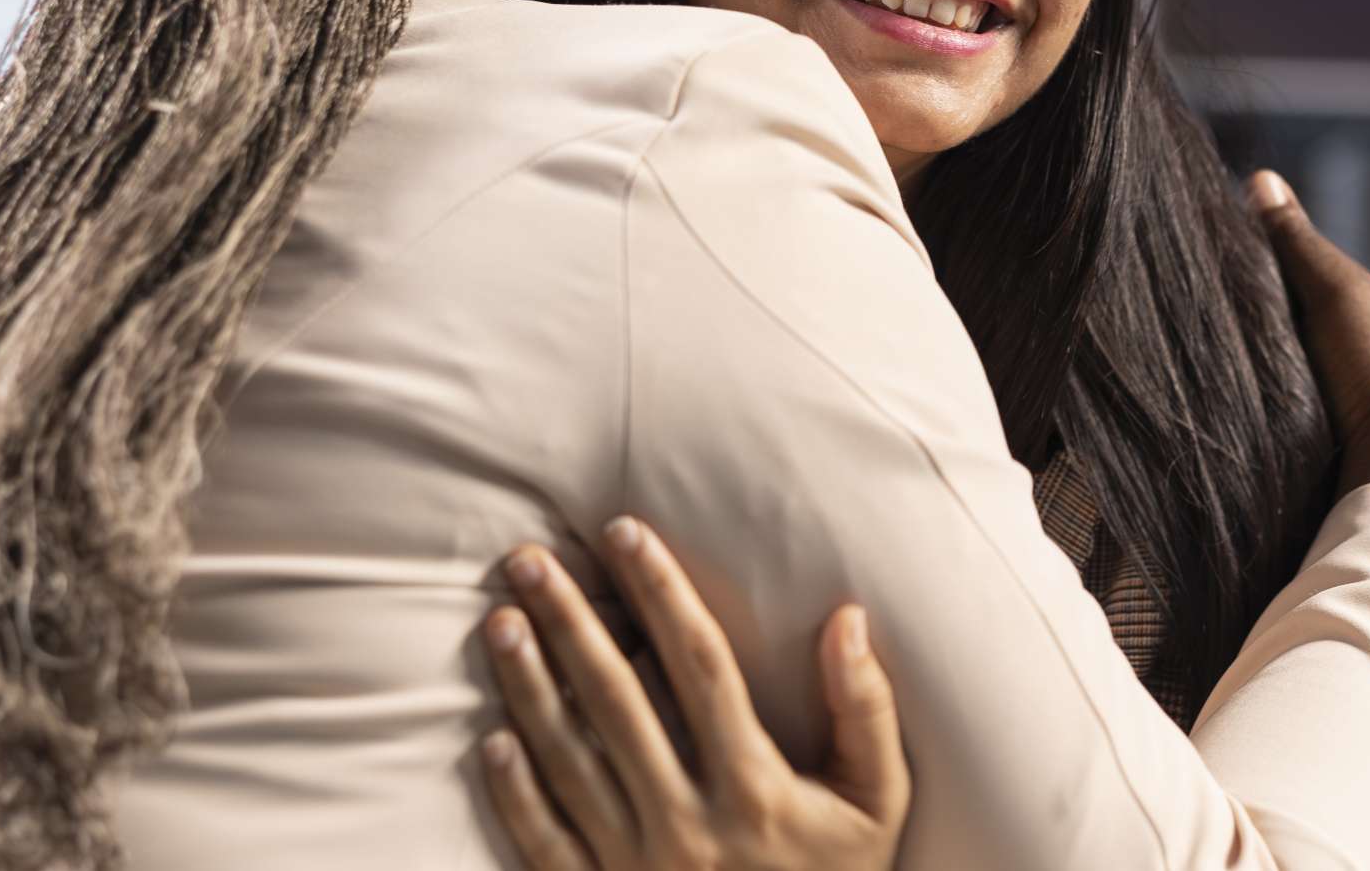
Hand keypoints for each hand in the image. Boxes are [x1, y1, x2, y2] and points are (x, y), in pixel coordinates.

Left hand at [480, 518, 908, 870]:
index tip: (626, 532)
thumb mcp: (878, 800)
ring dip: (528, 688)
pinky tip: (491, 738)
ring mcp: (637, 867)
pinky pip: (545, 843)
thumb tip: (848, 617)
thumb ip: (866, 709)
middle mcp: (689, 825)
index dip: (661, 593)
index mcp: (756, 789)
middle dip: (570, 622)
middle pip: (617, 702)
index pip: (700, 667)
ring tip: (500, 622)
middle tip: (529, 559)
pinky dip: (515, 792)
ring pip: (569, 762)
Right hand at [1248, 169, 1369, 535]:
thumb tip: (1260, 178)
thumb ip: (1296, 241)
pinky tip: (1258, 420)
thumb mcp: (1332, 291)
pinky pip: (1315, 420)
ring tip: (1228, 379)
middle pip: (1316, 330)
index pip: (1322, 281)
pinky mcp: (1361, 452)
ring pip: (1313, 377)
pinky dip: (1288, 414)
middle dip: (1278, 330)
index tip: (1228, 277)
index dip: (1278, 277)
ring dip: (1279, 378)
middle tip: (1220, 331)